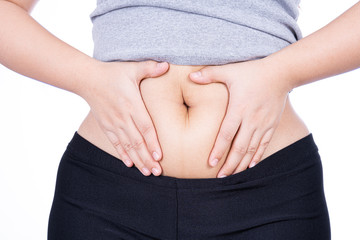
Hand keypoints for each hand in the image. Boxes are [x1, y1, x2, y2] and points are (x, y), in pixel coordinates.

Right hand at [81, 60, 168, 175]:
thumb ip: (150, 68)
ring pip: (127, 146)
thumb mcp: (132, 68)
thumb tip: (167, 64)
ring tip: (146, 172)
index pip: (145, 127)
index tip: (159, 156)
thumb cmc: (112, 73)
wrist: (87, 79)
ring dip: (137, 160)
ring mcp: (113, 123)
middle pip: (137, 142)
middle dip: (147, 158)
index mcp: (132, 105)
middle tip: (157, 172)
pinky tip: (129, 164)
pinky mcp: (106, 126)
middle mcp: (123, 117)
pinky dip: (122, 154)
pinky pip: (115, 143)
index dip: (152, 143)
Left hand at [189, 59, 289, 177]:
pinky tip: (250, 166)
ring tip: (232, 176)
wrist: (281, 73)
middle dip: (230, 164)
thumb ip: (209, 74)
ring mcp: (263, 124)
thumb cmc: (252, 71)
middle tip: (220, 177)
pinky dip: (257, 156)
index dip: (218, 150)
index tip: (211, 162)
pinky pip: (264, 144)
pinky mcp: (272, 125)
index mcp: (238, 109)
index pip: (226, 135)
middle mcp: (251, 120)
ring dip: (242, 164)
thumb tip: (190, 77)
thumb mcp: (230, 70)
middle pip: (239, 148)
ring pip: (252, 150)